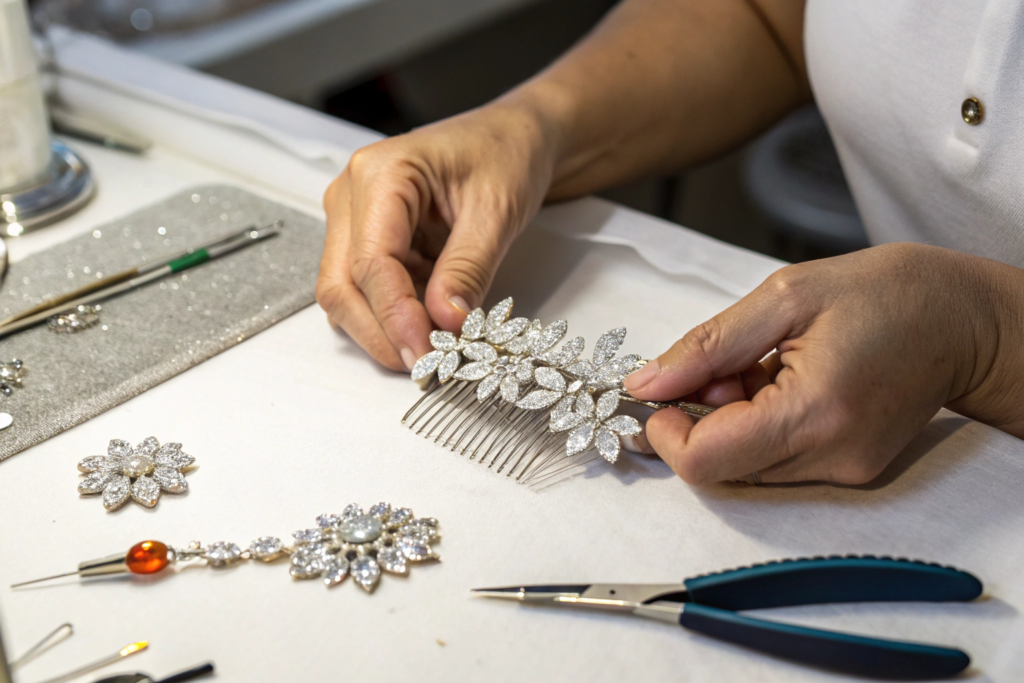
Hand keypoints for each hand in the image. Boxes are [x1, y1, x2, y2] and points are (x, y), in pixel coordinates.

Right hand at [316, 102, 556, 369]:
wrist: (513, 138)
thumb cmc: (505, 154)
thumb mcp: (498, 211)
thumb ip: (468, 268)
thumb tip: (445, 322)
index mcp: (380, 174)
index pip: (370, 263)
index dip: (395, 316)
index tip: (426, 352)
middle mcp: (352, 194)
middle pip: (342, 285)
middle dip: (381, 332)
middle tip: (428, 364)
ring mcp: (354, 218)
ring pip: (347, 294)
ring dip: (386, 328)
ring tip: (437, 345)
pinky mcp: (369, 239)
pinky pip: (368, 290)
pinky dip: (397, 315)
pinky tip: (433, 323)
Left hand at [624, 243, 1023, 484]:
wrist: (963, 318)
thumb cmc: (884, 293)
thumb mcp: (784, 296)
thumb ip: (707, 346)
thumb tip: (647, 385)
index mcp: (814, 412)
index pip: (706, 461)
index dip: (667, 431)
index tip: (665, 393)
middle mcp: (830, 456)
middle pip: (721, 467)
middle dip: (701, 417)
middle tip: (730, 364)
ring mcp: (843, 470)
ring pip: (744, 466)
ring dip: (730, 420)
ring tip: (765, 366)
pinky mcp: (849, 470)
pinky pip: (775, 461)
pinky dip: (760, 426)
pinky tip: (784, 384)